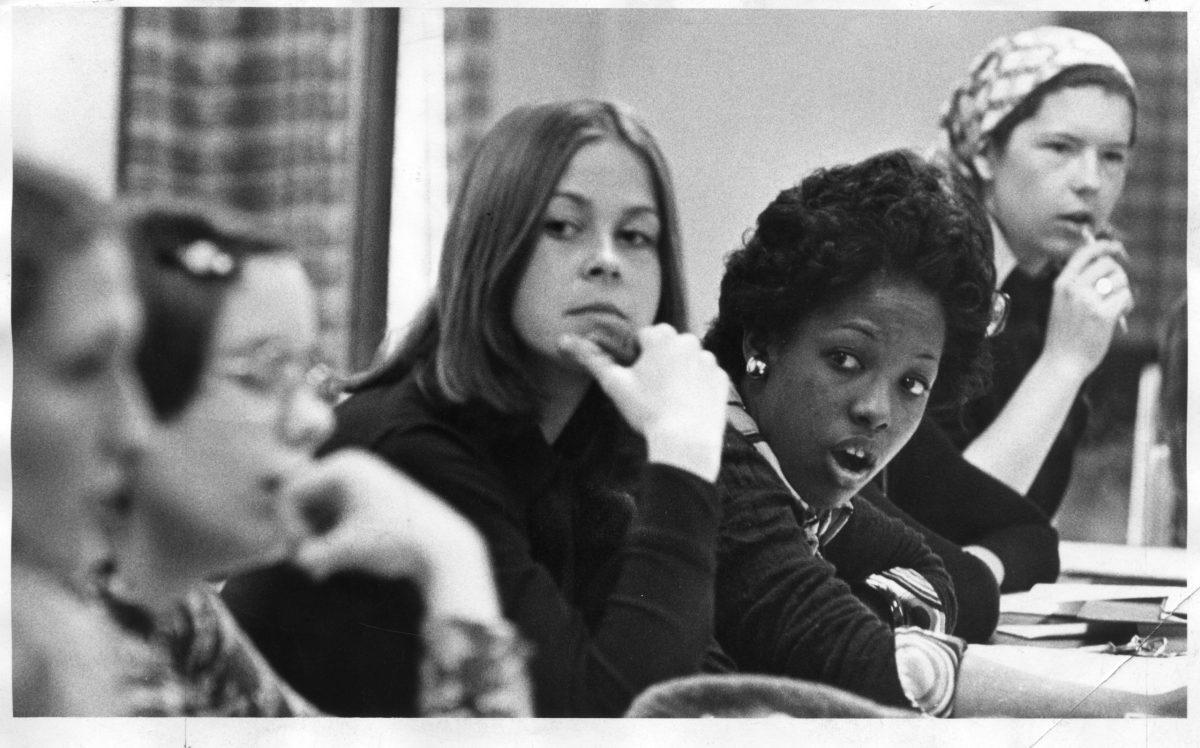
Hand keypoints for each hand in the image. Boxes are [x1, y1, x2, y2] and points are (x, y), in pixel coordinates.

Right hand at [279, 449, 499, 617]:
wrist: (445, 548)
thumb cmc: (397, 543)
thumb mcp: (348, 550)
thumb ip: (312, 554)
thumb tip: (298, 559)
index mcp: (345, 465)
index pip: (292, 491)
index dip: (288, 526)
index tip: (300, 554)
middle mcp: (352, 467)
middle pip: (301, 499)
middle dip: (298, 534)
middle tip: (305, 565)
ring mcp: (360, 484)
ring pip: (316, 511)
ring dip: (311, 540)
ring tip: (319, 570)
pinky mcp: (368, 501)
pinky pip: (333, 517)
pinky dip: (326, 540)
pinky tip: (326, 568)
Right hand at [559, 323, 728, 480]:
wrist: (686, 441)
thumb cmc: (648, 411)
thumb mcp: (615, 385)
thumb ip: (592, 359)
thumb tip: (563, 341)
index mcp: (662, 336)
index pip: (644, 337)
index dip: (637, 357)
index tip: (637, 379)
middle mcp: (689, 341)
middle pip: (667, 346)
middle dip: (660, 362)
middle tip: (652, 392)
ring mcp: (709, 360)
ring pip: (687, 361)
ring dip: (679, 373)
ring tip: (670, 401)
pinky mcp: (722, 378)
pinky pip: (705, 377)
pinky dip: (697, 387)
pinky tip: (687, 406)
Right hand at [1042, 236, 1132, 380]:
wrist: (1062, 362)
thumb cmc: (1065, 334)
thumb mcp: (1062, 303)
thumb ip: (1079, 283)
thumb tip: (1107, 263)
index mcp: (1061, 284)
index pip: (1084, 254)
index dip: (1102, 246)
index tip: (1116, 247)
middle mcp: (1073, 289)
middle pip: (1107, 264)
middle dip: (1118, 274)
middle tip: (1117, 288)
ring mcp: (1087, 301)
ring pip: (1120, 280)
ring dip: (1124, 290)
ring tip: (1117, 305)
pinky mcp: (1102, 314)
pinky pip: (1125, 296)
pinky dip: (1127, 304)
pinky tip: (1120, 315)